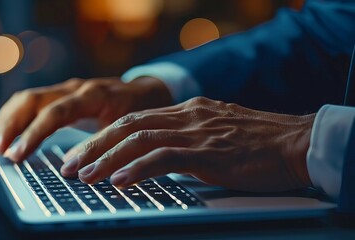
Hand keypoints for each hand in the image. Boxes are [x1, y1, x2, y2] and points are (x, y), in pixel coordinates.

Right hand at [0, 77, 171, 161]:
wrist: (145, 92)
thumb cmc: (137, 112)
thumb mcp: (126, 128)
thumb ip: (102, 144)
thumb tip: (72, 168)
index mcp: (93, 96)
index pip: (55, 112)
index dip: (34, 134)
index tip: (17, 155)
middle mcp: (76, 89)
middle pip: (33, 100)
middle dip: (10, 125)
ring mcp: (67, 90)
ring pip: (28, 99)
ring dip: (8, 121)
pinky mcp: (62, 96)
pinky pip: (32, 102)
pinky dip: (17, 118)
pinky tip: (7, 134)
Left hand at [61, 97, 314, 191]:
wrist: (293, 141)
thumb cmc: (255, 142)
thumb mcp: (214, 133)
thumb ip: (186, 139)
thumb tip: (159, 155)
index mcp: (185, 111)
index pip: (134, 120)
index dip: (103, 137)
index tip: (82, 154)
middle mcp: (185, 117)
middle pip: (127, 126)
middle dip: (94, 147)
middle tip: (69, 166)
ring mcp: (195, 132)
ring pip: (139, 140)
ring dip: (107, 159)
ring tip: (84, 176)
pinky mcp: (207, 152)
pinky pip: (164, 158)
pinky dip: (138, 169)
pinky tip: (119, 181)